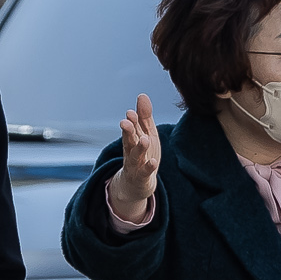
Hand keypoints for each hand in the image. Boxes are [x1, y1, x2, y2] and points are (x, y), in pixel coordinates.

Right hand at [113, 94, 160, 216]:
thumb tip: (142, 95)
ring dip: (139, 147)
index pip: (131, 128)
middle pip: (128, 140)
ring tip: (144, 139)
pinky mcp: (141, 177)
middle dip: (128, 130)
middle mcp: (131, 151)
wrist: (136, 184)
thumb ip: (144, 116)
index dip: (131, 120)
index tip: (130, 112)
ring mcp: (135, 165)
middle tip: (127, 120)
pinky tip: (153, 162)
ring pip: (135, 155)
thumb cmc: (143, 154)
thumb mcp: (145, 133)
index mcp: (133, 139)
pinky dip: (148, 167)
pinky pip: (144, 172)